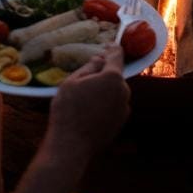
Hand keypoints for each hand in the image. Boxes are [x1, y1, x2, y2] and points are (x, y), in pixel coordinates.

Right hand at [47, 45, 130, 169]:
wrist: (71, 147)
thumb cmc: (68, 111)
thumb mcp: (72, 81)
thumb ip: (90, 66)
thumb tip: (100, 59)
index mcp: (113, 77)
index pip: (117, 54)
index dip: (111, 47)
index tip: (106, 45)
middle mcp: (124, 91)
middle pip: (115, 74)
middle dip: (103, 73)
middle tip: (84, 78)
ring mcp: (124, 108)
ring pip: (115, 90)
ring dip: (105, 89)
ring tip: (84, 98)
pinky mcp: (121, 122)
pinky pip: (114, 105)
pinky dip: (106, 103)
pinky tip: (89, 111)